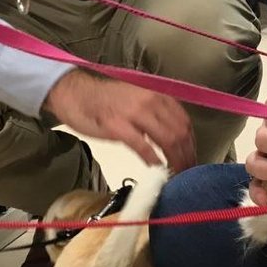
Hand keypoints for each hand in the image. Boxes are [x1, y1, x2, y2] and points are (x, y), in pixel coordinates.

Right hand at [45, 69, 195, 172]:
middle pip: (180, 132)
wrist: (75, 93)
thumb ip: (155, 113)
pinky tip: (156, 169)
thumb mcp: (137, 99)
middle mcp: (150, 101)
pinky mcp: (118, 126)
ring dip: (175, 160)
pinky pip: (143, 146)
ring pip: (167, 139)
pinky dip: (153, 160)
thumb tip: (171, 136)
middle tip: (187, 171)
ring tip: (176, 173)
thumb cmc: (104, 99)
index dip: (191, 142)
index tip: (191, 156)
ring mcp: (134, 113)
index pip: (184, 120)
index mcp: (156, 95)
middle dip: (187, 155)